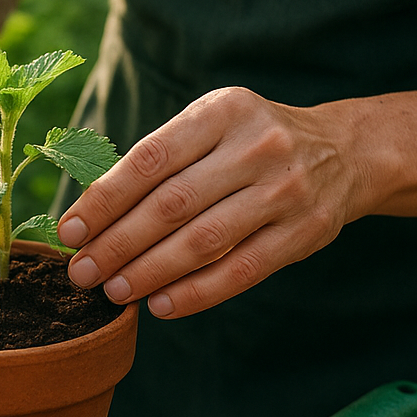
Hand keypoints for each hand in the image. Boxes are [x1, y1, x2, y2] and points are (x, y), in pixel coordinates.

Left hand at [55, 72, 416, 317]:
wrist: (346, 151)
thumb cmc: (251, 141)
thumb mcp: (213, 124)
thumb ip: (161, 158)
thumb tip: (89, 213)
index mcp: (222, 111)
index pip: (150, 159)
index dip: (105, 198)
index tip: (70, 229)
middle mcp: (256, 147)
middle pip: (171, 205)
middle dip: (118, 243)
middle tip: (80, 272)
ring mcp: (285, 192)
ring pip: (203, 242)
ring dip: (150, 272)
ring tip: (113, 291)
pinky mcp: (304, 234)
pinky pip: (241, 271)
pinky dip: (196, 293)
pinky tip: (159, 305)